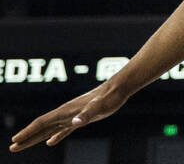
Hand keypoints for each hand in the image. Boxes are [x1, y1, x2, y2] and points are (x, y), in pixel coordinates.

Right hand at [9, 83, 127, 150]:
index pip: (42, 123)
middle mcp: (66, 113)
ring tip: (23, 145)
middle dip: (26, 138)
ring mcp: (72, 115)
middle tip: (12, 148)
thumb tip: (75, 122)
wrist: (118, 88)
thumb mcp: (99, 107)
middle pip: (41, 127)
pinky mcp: (81, 118)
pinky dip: (55, 136)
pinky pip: (63, 129)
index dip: (28, 132)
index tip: (15, 141)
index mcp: (65, 111)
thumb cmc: (109, 97)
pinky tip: (50, 142)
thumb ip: (87, 114)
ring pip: (50, 129)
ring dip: (36, 138)